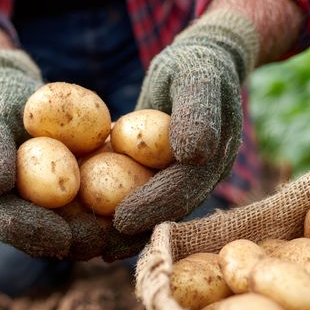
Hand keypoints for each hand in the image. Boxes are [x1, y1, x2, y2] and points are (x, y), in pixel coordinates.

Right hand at [0, 49, 142, 260]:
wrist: (12, 99)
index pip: (10, 225)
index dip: (36, 233)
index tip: (64, 235)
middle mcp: (11, 214)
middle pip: (42, 241)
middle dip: (72, 243)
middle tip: (103, 239)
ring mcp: (37, 211)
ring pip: (66, 237)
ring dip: (95, 240)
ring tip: (123, 234)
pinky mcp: (62, 204)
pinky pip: (84, 218)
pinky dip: (107, 222)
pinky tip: (131, 220)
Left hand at [113, 10, 259, 234]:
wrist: (205, 60)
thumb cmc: (196, 62)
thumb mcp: (196, 75)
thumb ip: (198, 110)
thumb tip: (193, 155)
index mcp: (215, 154)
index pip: (183, 187)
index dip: (153, 205)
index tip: (120, 220)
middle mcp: (205, 173)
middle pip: (170, 208)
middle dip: (138, 230)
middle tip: (101, 249)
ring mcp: (190, 176)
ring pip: (160, 209)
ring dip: (131, 232)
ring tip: (95, 249)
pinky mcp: (172, 173)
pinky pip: (150, 197)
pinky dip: (127, 212)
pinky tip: (98, 226)